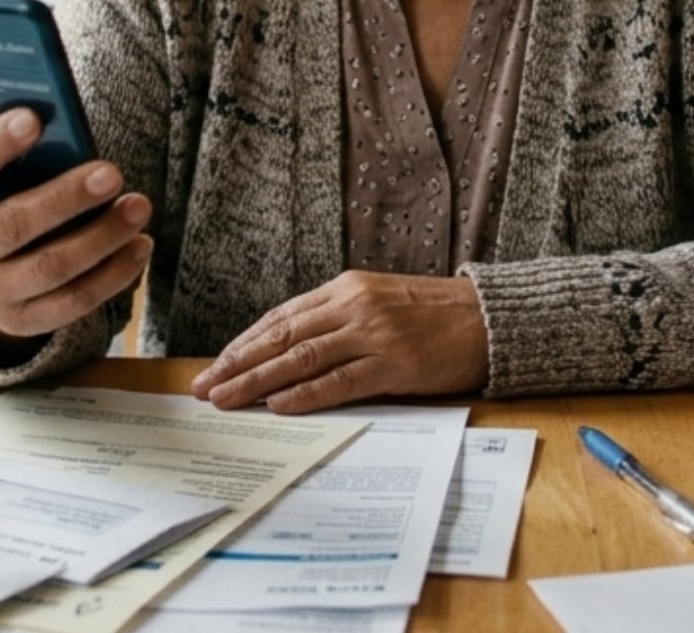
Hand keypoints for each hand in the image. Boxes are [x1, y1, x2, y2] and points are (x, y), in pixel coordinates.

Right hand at [0, 75, 151, 339]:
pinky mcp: (23, 321)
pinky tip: (140, 246)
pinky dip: (112, 276)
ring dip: (100, 237)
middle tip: (112, 172)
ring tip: (138, 206)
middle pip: (12, 225)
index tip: (35, 117)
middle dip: (65, 198)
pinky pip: (73, 303)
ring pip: (50, 268)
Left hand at [189, 270, 489, 413]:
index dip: (243, 343)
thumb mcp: (380, 302)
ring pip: (301, 359)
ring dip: (257, 381)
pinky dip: (305, 393)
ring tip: (226, 399)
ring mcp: (374, 334)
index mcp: (346, 288)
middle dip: (237, 364)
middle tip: (203, 387)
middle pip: (282, 337)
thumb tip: (289, 351)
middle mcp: (354, 306)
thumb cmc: (434, 315)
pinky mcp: (395, 364)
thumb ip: (338, 320)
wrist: (490, 318)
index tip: (214, 365)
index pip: (281, 318)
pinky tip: (278, 404)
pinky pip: (340, 381)